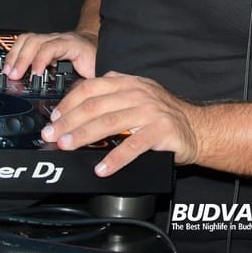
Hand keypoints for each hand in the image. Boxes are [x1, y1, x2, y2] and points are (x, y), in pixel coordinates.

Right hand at [4, 31, 97, 79]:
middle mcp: (57, 39)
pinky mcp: (41, 43)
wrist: (93, 44)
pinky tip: (9, 65)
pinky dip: (14, 53)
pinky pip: (24, 43)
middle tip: (13, 76)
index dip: (40, 60)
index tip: (34, 75)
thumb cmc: (94, 57)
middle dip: (21, 59)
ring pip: (27, 40)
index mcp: (71, 45)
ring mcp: (48, 39)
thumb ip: (86, 85)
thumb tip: (76, 101)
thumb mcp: (95, 72)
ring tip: (6, 71)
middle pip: (34, 41)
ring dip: (14, 55)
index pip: (51, 47)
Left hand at [42, 72, 199, 175]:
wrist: (198, 128)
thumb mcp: (139, 94)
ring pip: (110, 123)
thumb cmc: (164, 115)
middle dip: (69, 122)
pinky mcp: (160, 131)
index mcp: (128, 83)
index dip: (69, 102)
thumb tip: (80, 100)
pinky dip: (115, 158)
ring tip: (67, 147)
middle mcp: (137, 94)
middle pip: (95, 106)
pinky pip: (133, 146)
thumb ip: (114, 92)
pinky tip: (102, 168)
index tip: (55, 118)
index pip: (91, 88)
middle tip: (53, 136)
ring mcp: (149, 112)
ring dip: (84, 136)